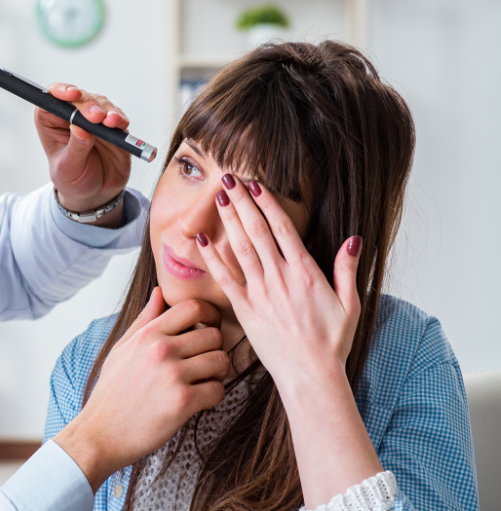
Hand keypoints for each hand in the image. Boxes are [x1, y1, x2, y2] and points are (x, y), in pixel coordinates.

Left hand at [35, 83, 130, 225]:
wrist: (95, 194)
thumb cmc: (73, 181)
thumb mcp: (68, 169)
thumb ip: (75, 149)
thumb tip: (80, 128)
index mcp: (52, 123)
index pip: (51, 100)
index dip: (60, 92)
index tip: (72, 95)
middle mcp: (71, 117)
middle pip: (79, 98)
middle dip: (89, 104)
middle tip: (96, 117)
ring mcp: (93, 120)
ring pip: (100, 103)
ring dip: (107, 110)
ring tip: (111, 122)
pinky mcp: (112, 126)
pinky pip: (117, 116)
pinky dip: (120, 119)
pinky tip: (120, 125)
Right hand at [53, 288, 228, 491]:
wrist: (101, 433)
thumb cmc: (112, 392)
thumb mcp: (122, 349)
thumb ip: (145, 320)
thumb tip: (160, 293)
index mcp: (148, 335)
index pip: (193, 307)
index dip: (209, 315)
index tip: (208, 329)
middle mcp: (161, 350)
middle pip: (214, 335)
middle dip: (213, 349)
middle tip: (203, 364)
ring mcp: (173, 375)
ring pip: (221, 361)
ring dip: (217, 374)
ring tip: (201, 382)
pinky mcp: (182, 402)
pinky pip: (218, 390)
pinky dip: (213, 396)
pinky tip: (198, 401)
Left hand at [196, 176, 362, 390]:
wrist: (310, 376)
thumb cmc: (331, 343)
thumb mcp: (350, 304)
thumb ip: (347, 270)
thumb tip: (353, 240)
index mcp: (306, 274)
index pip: (284, 229)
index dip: (268, 204)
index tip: (256, 184)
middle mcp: (281, 279)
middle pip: (258, 232)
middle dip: (243, 203)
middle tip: (229, 179)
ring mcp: (261, 294)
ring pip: (240, 249)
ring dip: (228, 222)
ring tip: (218, 198)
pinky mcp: (245, 311)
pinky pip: (225, 279)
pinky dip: (212, 259)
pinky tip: (202, 241)